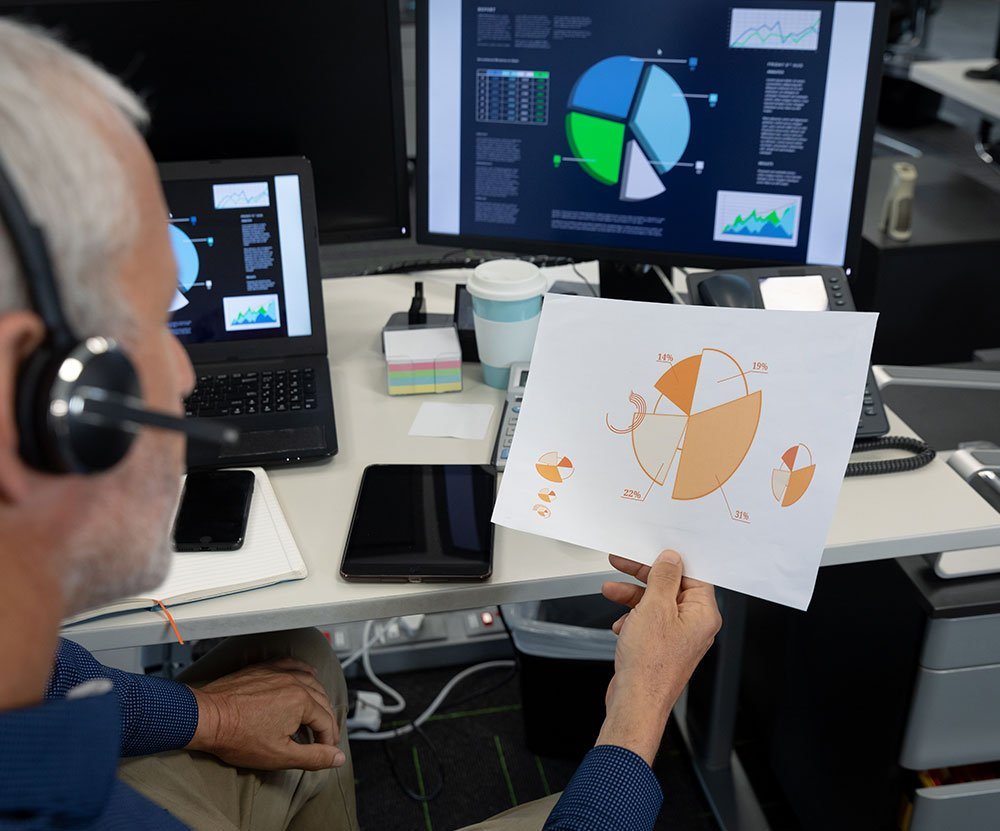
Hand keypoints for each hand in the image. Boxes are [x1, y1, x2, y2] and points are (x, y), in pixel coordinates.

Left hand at [186, 657, 345, 770]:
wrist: (207, 718)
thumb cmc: (237, 736)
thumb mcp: (280, 755)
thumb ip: (313, 756)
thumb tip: (337, 757)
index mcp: (301, 701)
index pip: (326, 722)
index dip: (328, 740)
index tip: (324, 751)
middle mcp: (294, 682)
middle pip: (322, 700)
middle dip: (326, 721)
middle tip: (323, 738)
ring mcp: (278, 672)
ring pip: (311, 680)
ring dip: (319, 697)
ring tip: (319, 712)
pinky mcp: (264, 668)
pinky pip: (292, 663)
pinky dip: (304, 670)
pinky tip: (307, 674)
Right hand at [596, 549, 721, 764]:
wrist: (635, 703)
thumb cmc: (649, 665)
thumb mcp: (654, 607)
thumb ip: (664, 579)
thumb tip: (671, 559)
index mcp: (703, 614)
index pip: (691, 575)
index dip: (669, 562)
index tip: (649, 553)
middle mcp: (694, 626)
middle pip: (671, 588)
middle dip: (642, 577)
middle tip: (621, 563)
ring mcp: (678, 638)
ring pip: (656, 605)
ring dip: (632, 596)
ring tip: (610, 591)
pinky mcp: (661, 648)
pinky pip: (648, 622)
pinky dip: (632, 618)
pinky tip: (619, 624)